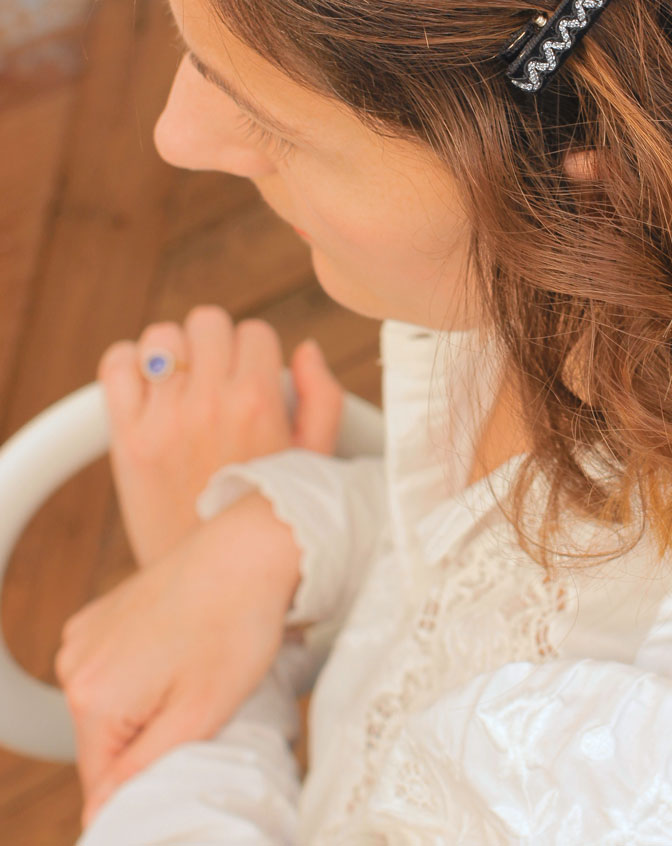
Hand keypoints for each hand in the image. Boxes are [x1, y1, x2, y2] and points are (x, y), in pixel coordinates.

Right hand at [56, 489, 303, 831]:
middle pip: (105, 739)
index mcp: (92, 696)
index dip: (146, 777)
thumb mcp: (199, 714)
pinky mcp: (103, 612)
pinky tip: (183, 646)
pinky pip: (115, 666)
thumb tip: (100, 812)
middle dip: (150, 736)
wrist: (250, 547)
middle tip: (200, 703)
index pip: (101, 779)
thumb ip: (142, 769)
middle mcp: (74, 663)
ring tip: (195, 669)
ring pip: (112, 704)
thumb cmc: (236, 623)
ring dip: (148, 702)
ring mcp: (86, 634)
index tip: (188, 746)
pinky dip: (145, 669)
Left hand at [98, 305, 343, 567]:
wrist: (215, 580)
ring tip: (181, 385)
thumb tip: (304, 348)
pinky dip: (129, 367)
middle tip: (217, 379)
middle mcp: (211, 404)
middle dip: (216, 345)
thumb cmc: (269, 516)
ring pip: (161, 337)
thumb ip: (323, 396)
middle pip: (208, 322)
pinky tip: (148, 391)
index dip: (256, 353)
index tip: (251, 379)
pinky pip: (116, 365)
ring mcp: (164, 420)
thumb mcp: (316, 458)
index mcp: (259, 403)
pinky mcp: (126, 439)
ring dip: (172, 354)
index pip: (254, 331)